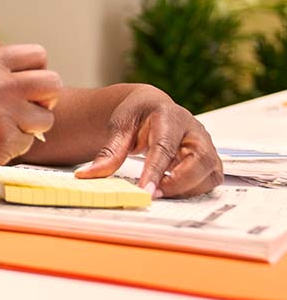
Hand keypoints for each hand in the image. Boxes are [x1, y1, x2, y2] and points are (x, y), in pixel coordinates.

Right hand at [0, 45, 62, 182]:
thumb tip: (29, 76)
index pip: (37, 55)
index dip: (37, 71)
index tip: (28, 84)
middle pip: (52, 83)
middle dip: (46, 98)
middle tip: (29, 108)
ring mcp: (2, 113)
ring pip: (46, 118)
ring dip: (32, 126)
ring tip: (5, 128)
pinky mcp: (3, 141)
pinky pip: (29, 142)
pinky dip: (15, 145)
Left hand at [74, 85, 222, 197]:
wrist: (150, 106)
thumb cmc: (135, 115)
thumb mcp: (118, 127)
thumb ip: (108, 152)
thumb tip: (87, 176)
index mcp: (168, 115)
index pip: (164, 145)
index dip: (156, 170)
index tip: (145, 191)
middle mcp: (192, 128)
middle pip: (199, 159)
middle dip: (178, 181)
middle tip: (154, 193)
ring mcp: (205, 142)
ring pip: (209, 171)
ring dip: (188, 188)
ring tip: (161, 191)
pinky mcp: (209, 157)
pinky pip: (211, 178)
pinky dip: (195, 189)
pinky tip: (174, 188)